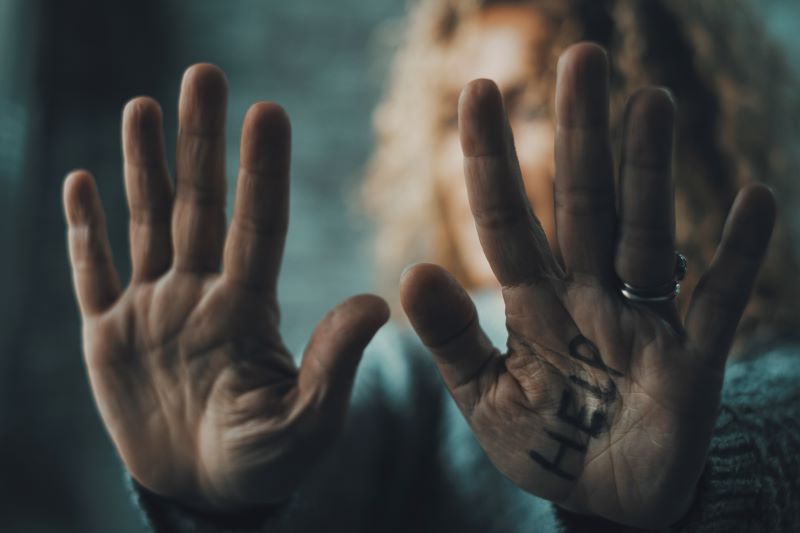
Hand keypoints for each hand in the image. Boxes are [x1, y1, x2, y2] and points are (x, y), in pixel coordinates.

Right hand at [63, 64, 387, 511]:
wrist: (208, 493)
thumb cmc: (265, 463)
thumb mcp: (305, 424)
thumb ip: (333, 366)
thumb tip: (377, 304)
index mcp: (247, 310)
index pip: (258, 226)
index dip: (262, 171)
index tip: (267, 111)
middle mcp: (200, 295)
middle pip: (200, 205)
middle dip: (200, 142)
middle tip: (204, 75)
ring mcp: (152, 310)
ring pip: (147, 222)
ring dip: (144, 166)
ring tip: (144, 105)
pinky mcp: (108, 337)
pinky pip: (91, 274)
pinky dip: (84, 231)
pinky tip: (82, 183)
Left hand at [400, 43, 774, 527]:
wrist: (604, 501)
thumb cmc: (543, 445)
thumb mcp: (484, 398)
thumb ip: (451, 341)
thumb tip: (411, 272)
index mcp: (532, 305)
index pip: (506, 220)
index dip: (490, 159)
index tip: (476, 91)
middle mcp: (587, 296)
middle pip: (583, 204)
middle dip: (581, 135)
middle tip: (580, 56)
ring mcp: (642, 322)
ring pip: (645, 233)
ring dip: (650, 172)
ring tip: (651, 101)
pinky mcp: (693, 360)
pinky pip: (718, 299)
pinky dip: (736, 254)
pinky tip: (752, 198)